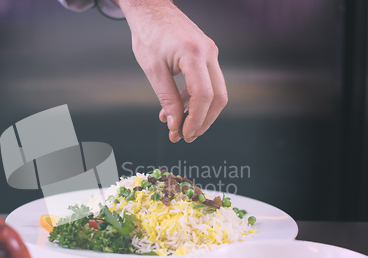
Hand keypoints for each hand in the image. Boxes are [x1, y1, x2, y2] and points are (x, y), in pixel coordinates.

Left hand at [114, 0, 227, 141]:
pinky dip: (192, 99)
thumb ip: (167, 99)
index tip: (184, 134)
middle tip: (187, 136)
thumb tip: (175, 124)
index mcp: (194, 54)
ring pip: (214, 91)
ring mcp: (210, 53)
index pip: (204, 95)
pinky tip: (176, 109)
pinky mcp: (205, 55)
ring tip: (177, 126)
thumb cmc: (148, 33)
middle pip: (218, 96)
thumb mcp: (153, 70)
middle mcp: (208, 53)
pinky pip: (205, 82)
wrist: (151, 10)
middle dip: (204, 121)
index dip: (196, 119)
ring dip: (197, 112)